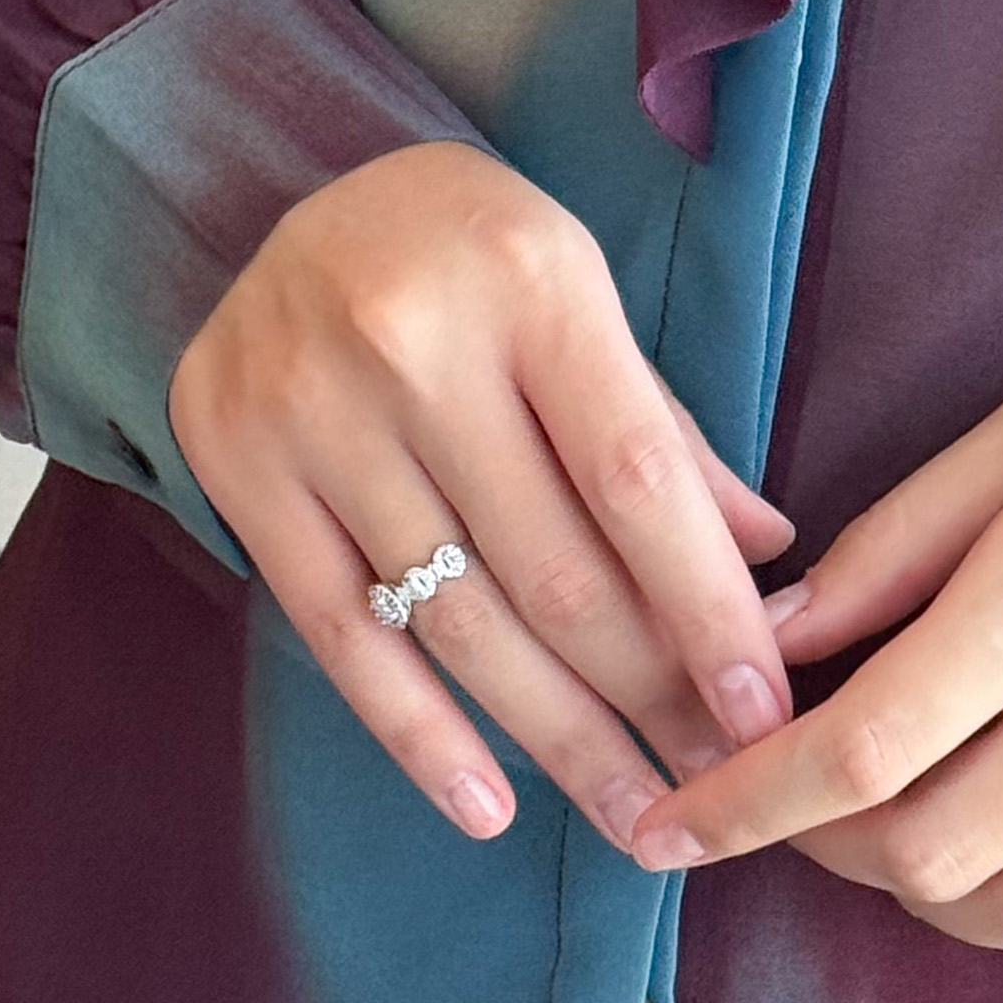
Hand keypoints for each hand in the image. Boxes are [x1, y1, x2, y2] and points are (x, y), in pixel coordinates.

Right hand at [166, 142, 794, 850]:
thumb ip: (664, 428)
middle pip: (552, 570)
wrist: (290, 188)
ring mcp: (310, 409)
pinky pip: (341, 634)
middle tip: (716, 789)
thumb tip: (768, 556)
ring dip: (556, 739)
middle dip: (648, 698)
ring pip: (456, 620)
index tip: (766, 718)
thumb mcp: (584, 293)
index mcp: (531, 283)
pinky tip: (487, 807)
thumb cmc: (475, 250)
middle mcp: (412, 345)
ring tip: (630, 814)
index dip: (708, 614)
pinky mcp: (234, 464)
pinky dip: (419, 734)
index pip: (639, 483)